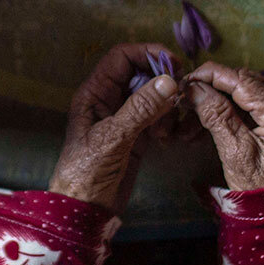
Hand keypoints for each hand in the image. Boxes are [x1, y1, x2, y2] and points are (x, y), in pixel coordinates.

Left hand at [48, 44, 180, 213]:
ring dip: (165, 105)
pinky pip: (156, 116)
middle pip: (140, 74)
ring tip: (167, 126)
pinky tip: (166, 137)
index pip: (121, 57)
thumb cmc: (87, 172)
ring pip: (151, 96)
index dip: (147, 53)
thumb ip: (140, 108)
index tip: (173, 63)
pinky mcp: (136, 135)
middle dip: (161, 81)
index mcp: (94, 93)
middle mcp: (108, 100)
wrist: (84, 211)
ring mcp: (123, 117)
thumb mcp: (113, 138)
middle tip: (179, 95)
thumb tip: (169, 81)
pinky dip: (165, 121)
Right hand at [186, 62, 263, 191]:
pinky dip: (230, 105)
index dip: (213, 76)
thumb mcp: (235, 152)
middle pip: (246, 81)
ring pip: (246, 88)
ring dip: (219, 97)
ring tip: (192, 114)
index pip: (244, 82)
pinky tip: (209, 116)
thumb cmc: (259, 186)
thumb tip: (193, 87)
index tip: (187, 79)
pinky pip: (252, 99)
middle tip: (186, 98)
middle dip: (213, 88)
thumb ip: (216, 115)